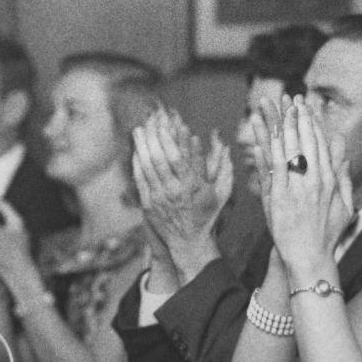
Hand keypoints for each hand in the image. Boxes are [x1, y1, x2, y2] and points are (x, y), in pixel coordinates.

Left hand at [132, 107, 231, 280]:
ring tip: (139, 129)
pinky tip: (137, 150)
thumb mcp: (221, 192)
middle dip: (154, 136)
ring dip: (142, 145)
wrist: (189, 241)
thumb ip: (224, 167)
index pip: (180, 158)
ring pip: (147, 166)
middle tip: (150, 120)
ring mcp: (159, 198)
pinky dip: (137, 162)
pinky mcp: (148, 204)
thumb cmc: (207, 214)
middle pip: (160, 159)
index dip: (174, 139)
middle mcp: (175, 192)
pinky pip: (140, 179)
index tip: (171, 124)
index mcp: (193, 188)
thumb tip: (225, 145)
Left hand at [253, 95, 353, 278]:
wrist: (310, 257)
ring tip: (275, 106)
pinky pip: (273, 168)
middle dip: (298, 117)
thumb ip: (344, 178)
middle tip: (292, 97)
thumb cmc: (327, 234)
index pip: (321, 143)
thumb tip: (343, 155)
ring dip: (281, 125)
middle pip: (306, 141)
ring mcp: (296, 189)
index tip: (307, 105)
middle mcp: (314, 181)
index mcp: (330, 180)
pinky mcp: (279, 198)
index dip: (313, 122)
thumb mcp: (346, 206)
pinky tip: (264, 134)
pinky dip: (269, 150)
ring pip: (289, 149)